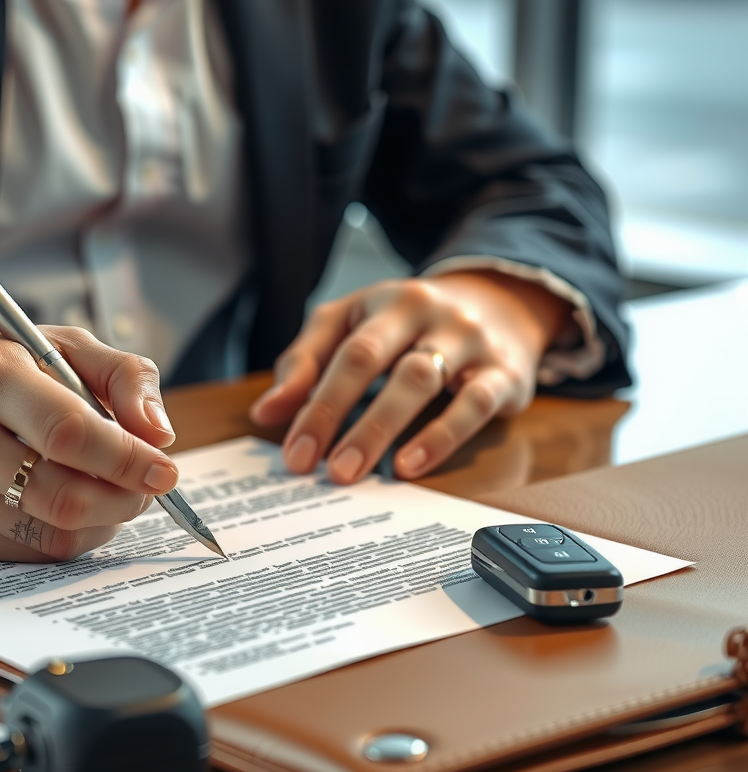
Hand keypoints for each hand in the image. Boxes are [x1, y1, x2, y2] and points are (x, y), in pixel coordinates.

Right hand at [0, 328, 178, 560]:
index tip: (165, 468)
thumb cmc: (8, 371)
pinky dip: (78, 536)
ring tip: (115, 490)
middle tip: (150, 484)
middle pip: (65, 496)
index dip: (126, 458)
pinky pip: (38, 552)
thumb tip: (160, 435)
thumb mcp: (65, 347)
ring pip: (57, 534)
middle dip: (127, 497)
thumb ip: (125, 376)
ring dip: (107, 519)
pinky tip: (79, 506)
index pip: (68, 433)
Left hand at [250, 270, 572, 482]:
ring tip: (352, 471)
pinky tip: (411, 465)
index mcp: (385, 302)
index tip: (295, 453)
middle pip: (374, 361)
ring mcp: (469, 340)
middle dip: (340, 417)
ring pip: (420, 380)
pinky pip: (473, 405)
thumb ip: (307, 363)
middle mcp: (427, 313)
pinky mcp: (505, 373)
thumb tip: (265, 413)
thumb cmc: (412, 322)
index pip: (343, 353)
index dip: (316, 404)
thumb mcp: (354, 324)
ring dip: (381, 429)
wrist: (505, 301)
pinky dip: (440, 437)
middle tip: (318, 468)